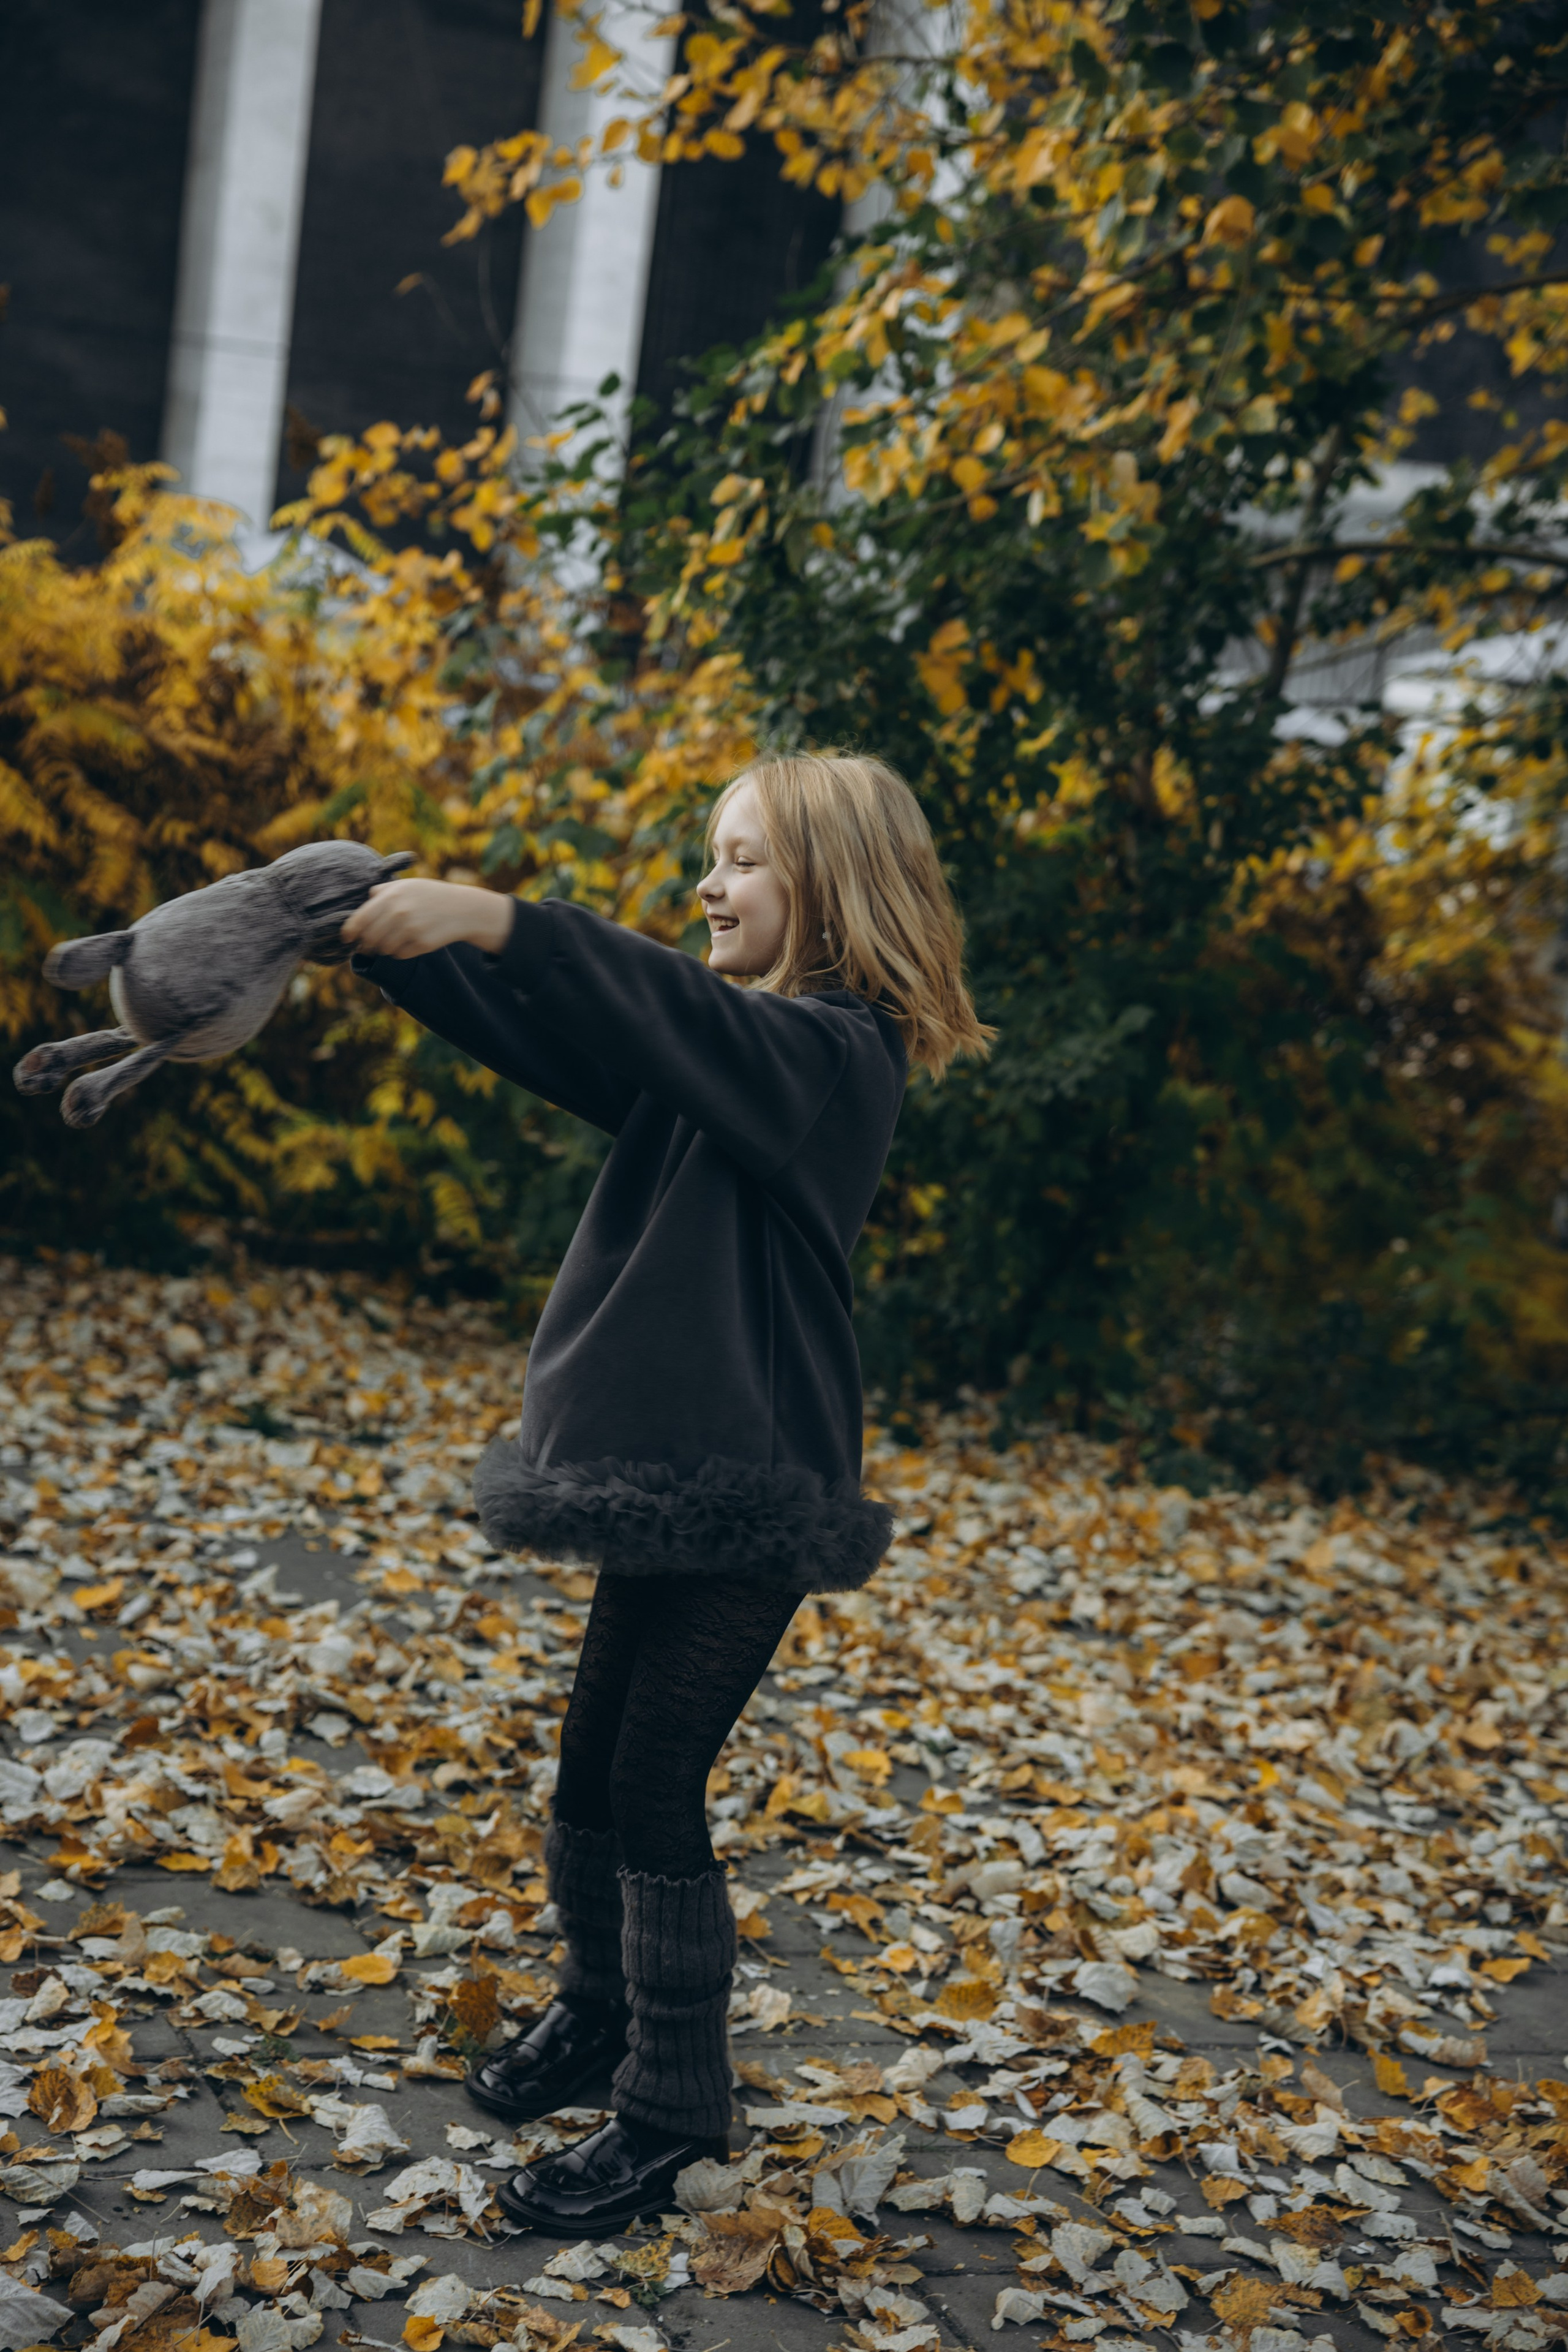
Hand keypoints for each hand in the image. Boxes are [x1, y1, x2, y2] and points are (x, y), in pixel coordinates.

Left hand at [341, 878, 513, 959]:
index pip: (360, 920)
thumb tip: (364, 900)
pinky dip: (400, 952)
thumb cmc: (430, 895)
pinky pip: (399, 955)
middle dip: (366, 944)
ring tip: (393, 940)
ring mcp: (410, 930)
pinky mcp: (421, 944)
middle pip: (369, 938)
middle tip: (368, 944)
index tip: (347, 938)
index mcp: (391, 896)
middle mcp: (398, 913)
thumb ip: (383, 891)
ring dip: (384, 948)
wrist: (461, 909)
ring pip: (383, 949)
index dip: (349, 932)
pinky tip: (409, 942)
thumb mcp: (407, 885)